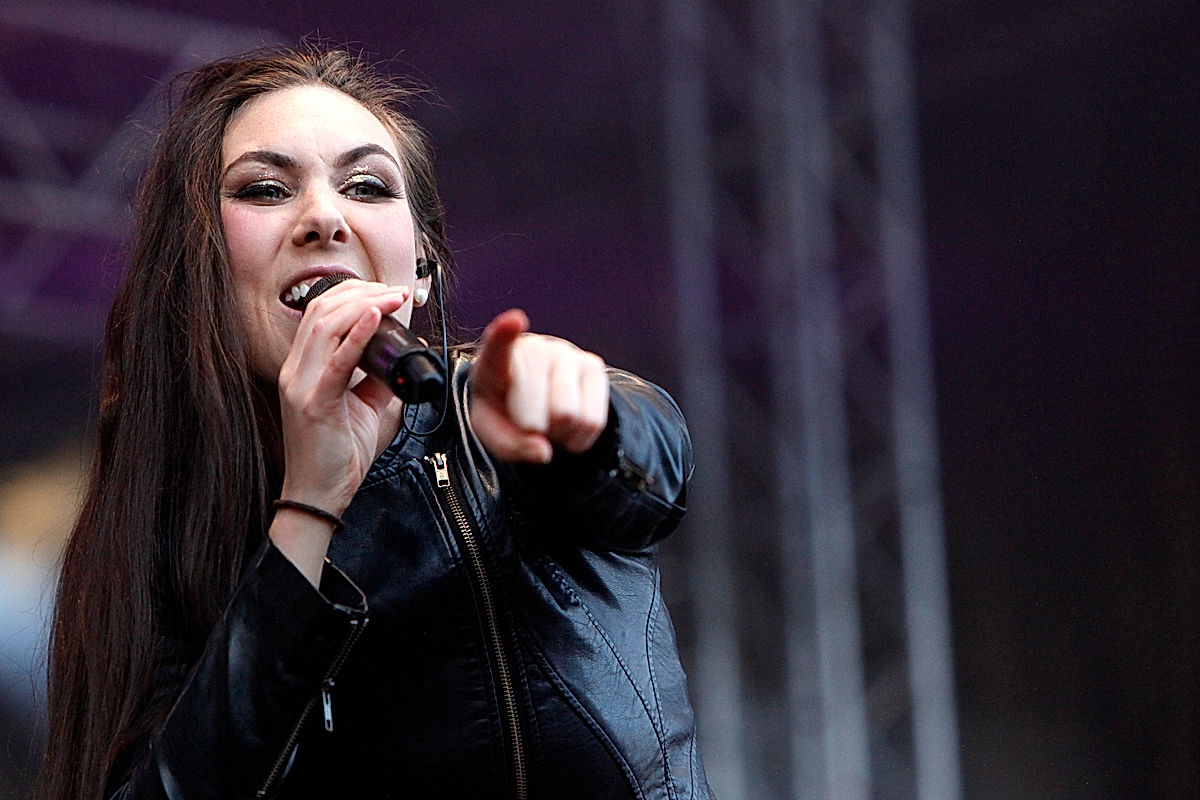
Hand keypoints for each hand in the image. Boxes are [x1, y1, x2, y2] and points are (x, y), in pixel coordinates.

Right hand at [271, 281, 408, 583]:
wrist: (320, 496)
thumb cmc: (339, 454)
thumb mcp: (366, 407)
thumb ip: (378, 380)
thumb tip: (404, 358)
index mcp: (304, 367)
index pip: (320, 312)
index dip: (353, 293)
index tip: (387, 292)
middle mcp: (296, 370)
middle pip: (322, 310)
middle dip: (362, 292)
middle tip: (396, 292)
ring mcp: (300, 385)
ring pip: (326, 326)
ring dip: (364, 305)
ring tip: (393, 299)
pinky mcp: (314, 403)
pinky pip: (336, 361)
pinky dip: (357, 334)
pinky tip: (376, 317)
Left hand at [470, 309, 608, 463]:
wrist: (531, 399)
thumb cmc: (504, 410)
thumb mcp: (492, 431)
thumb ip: (509, 445)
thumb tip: (543, 452)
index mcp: (495, 360)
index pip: (499, 344)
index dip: (505, 333)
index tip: (515, 320)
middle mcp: (534, 348)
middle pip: (541, 408)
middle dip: (536, 429)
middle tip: (527, 423)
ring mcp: (566, 353)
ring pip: (570, 415)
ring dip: (558, 433)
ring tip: (547, 421)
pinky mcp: (593, 364)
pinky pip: (593, 420)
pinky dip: (578, 438)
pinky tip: (566, 425)